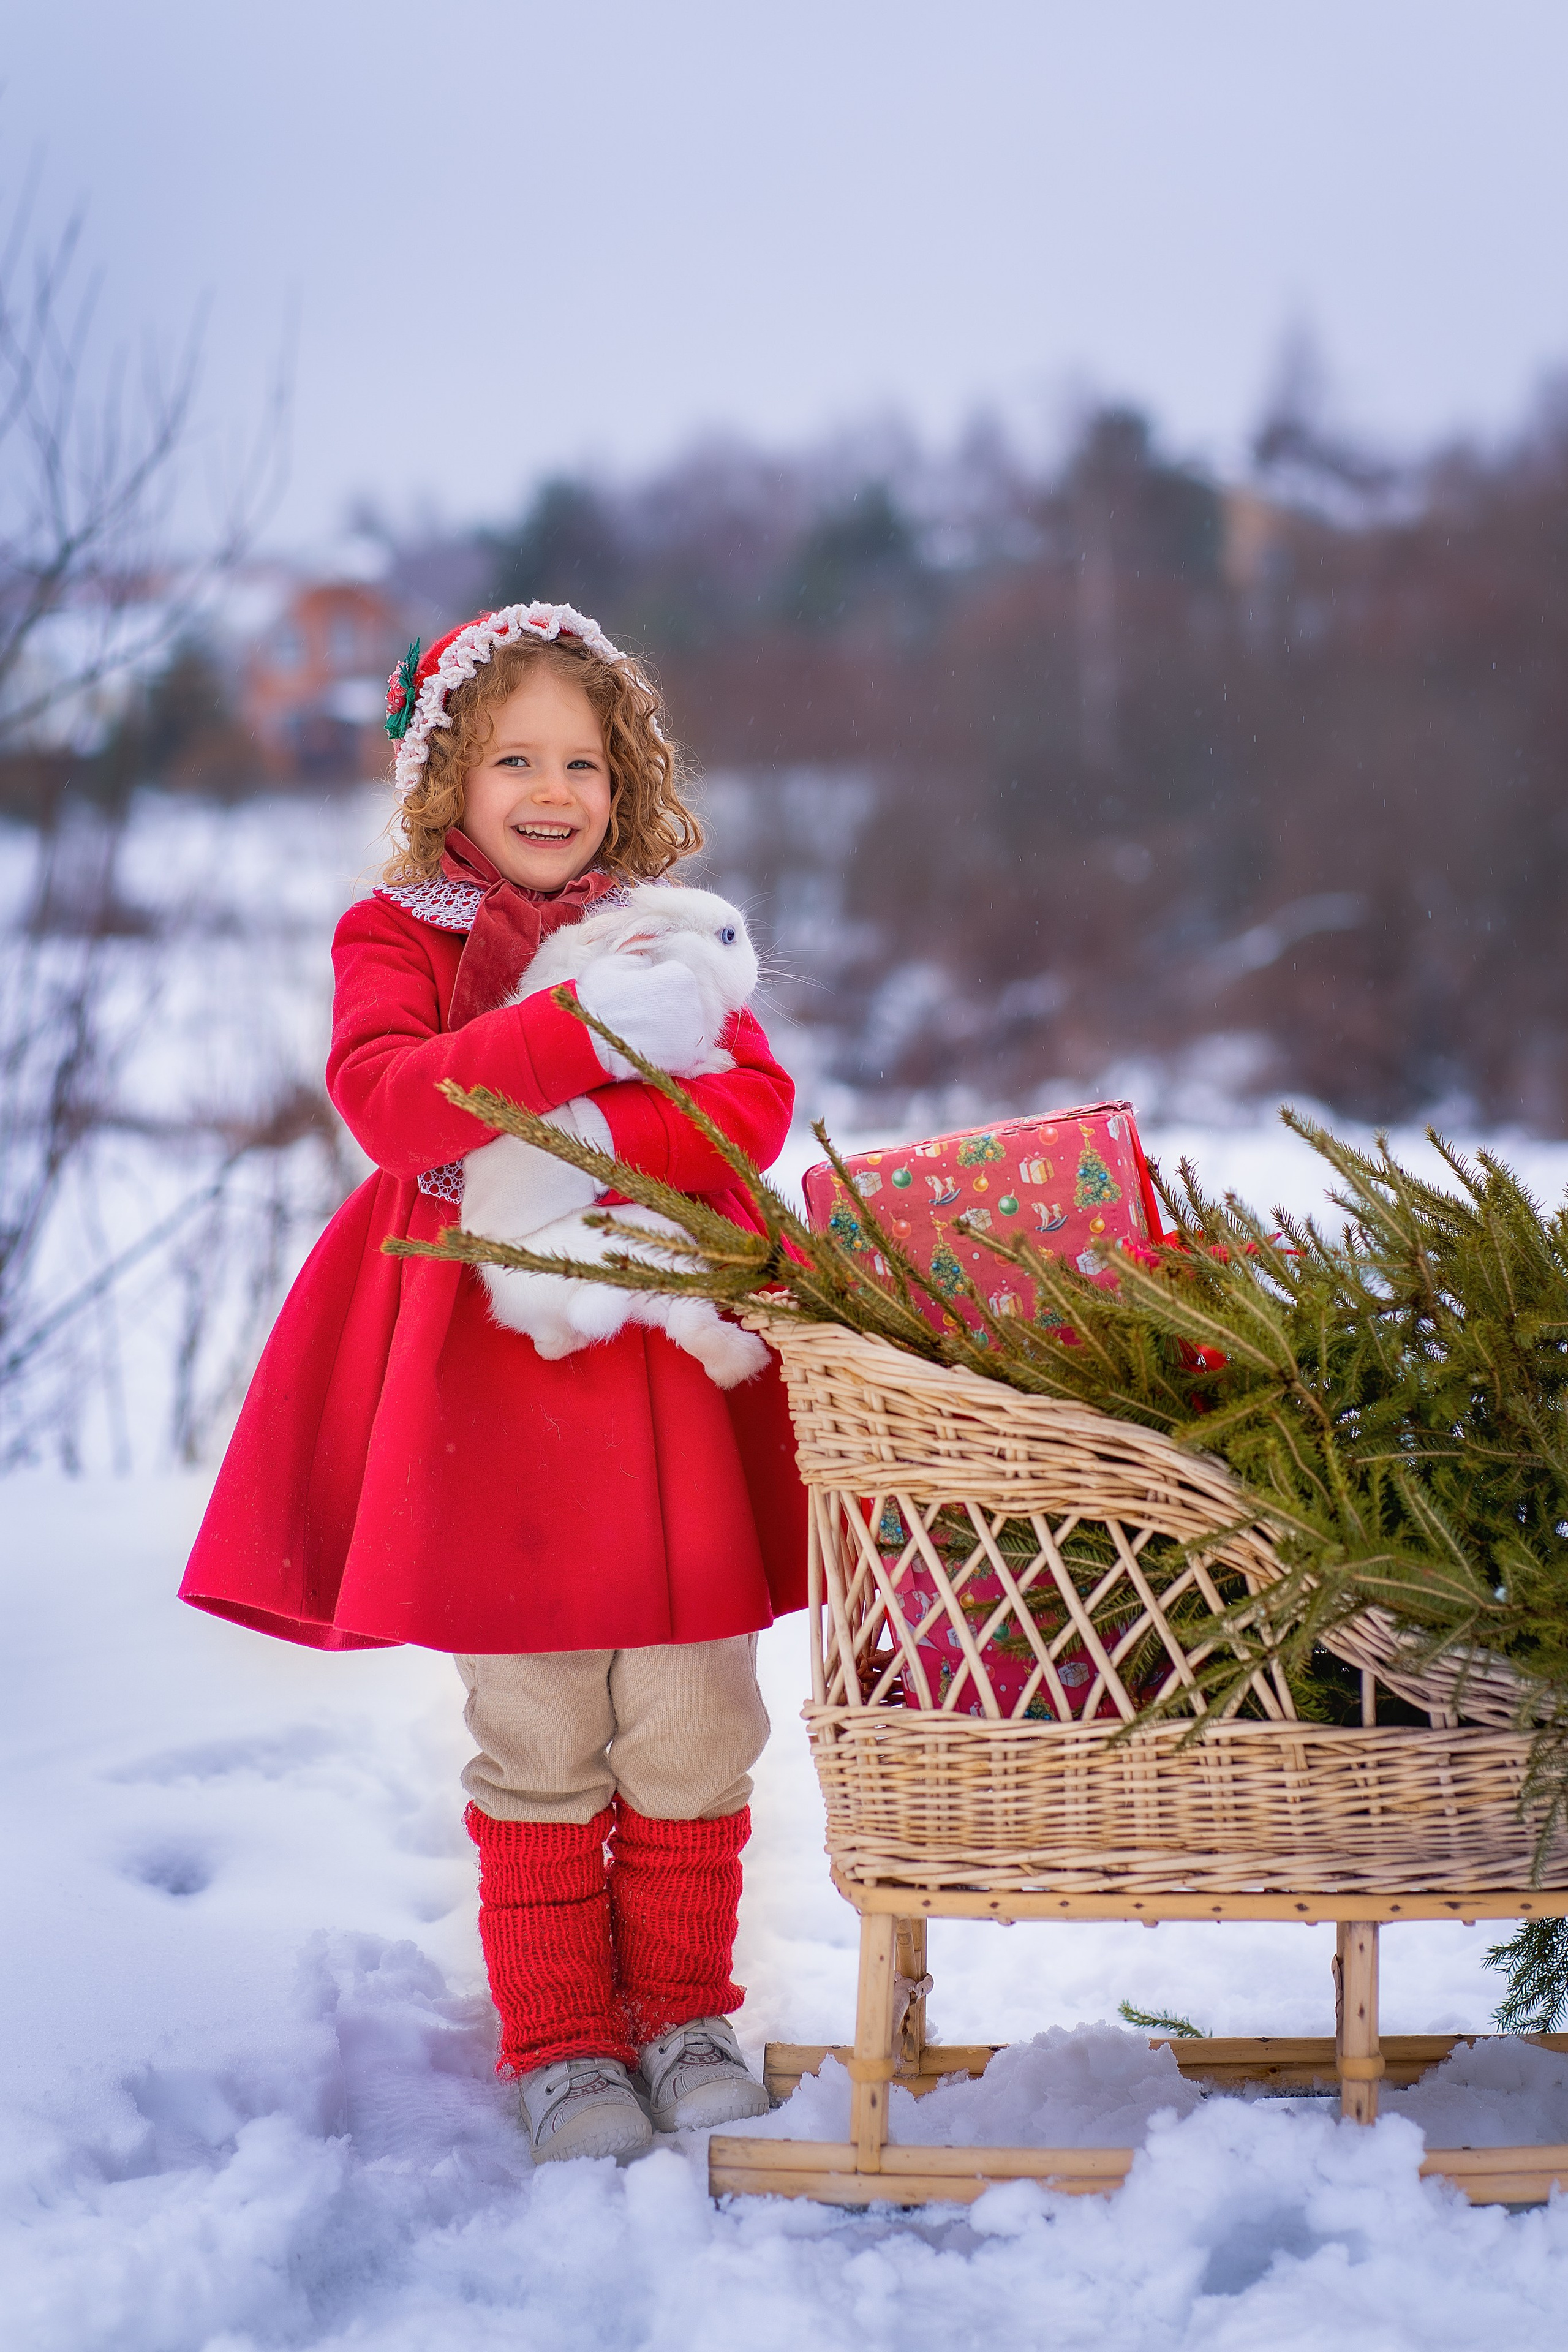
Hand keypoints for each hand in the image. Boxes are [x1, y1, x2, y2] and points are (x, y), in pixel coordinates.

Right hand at [575, 955, 707, 1078]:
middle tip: (641, 1015)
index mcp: (680, 976)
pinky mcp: (687, 1058)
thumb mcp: (614, 963)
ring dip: (672, 1030)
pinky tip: (653, 1049)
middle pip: (685, 1003)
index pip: (676, 978)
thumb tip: (647, 966)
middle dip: (667, 1008)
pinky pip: (688, 1053)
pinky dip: (674, 1053)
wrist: (587, 1037)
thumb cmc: (596, 996)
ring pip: (688, 1028)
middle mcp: (693, 1003)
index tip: (639, 993)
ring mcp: (692, 1032)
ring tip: (644, 1034)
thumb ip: (639, 962)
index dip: (656, 985)